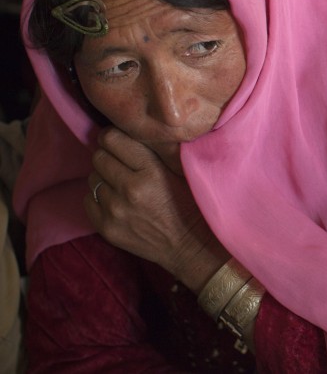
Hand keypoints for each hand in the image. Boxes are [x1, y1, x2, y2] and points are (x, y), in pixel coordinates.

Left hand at [85, 127, 228, 292]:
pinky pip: (87, 200)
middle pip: (98, 156)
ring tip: (121, 182)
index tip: (119, 140)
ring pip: (92, 178)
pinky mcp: (106, 228)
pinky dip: (99, 196)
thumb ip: (155, 150)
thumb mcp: (180, 171)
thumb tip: (129, 129)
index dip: (113, 136)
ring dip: (104, 177)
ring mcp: (114, 211)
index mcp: (150, 171)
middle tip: (122, 161)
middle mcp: (129, 189)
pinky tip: (116, 199)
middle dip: (108, 155)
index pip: (112, 139)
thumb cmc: (190, 204)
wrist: (191, 246)